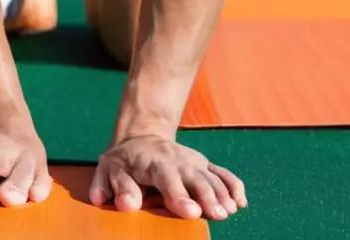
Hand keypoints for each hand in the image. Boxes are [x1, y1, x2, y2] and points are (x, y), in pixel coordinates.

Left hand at [89, 135, 246, 219]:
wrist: (142, 136)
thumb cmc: (123, 160)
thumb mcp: (109, 169)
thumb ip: (118, 187)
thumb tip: (127, 206)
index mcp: (153, 162)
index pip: (168, 179)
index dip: (180, 196)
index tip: (192, 213)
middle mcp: (177, 161)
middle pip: (196, 178)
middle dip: (207, 196)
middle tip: (218, 214)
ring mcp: (193, 162)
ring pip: (212, 177)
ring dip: (222, 194)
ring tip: (228, 212)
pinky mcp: (204, 165)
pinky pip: (222, 173)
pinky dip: (234, 186)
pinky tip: (240, 202)